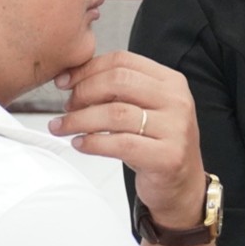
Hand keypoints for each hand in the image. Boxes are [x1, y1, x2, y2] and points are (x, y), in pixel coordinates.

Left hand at [49, 50, 205, 228]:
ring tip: (62, 126)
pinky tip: (80, 144)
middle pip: (119, 82)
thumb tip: (74, 78)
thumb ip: (120, 90)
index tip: (65, 81)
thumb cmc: (157, 144)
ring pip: (115, 113)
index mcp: (172, 81)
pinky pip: (120, 144)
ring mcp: (175, 128)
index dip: (88, 69)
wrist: (182, 185)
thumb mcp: (146, 108)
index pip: (124, 61)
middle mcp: (177, 100)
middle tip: (67, 106)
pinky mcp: (167, 156)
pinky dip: (93, 143)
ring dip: (79, 119)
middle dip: (83, 92)